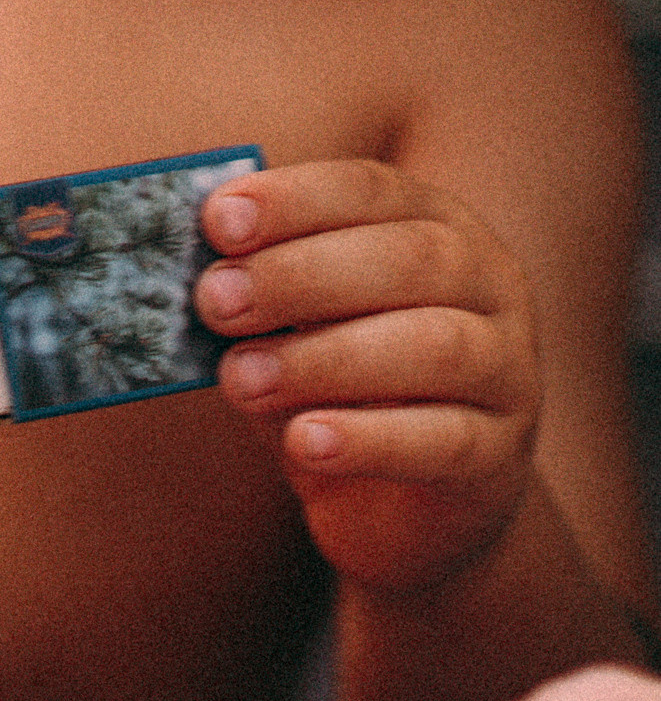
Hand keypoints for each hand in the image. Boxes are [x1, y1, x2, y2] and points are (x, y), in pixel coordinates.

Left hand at [195, 161, 540, 592]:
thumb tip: (192, 268)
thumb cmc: (337, 389)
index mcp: (436, 226)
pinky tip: (304, 441)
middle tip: (216, 301)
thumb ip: (256, 292)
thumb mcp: (291, 328)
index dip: (294, 200)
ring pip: (433, 345)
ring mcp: (508, 371)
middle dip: (300, 275)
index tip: (218, 222)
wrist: (408, 510)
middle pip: (408, 259)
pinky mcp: (501, 457)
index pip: (371, 190)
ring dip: (324, 358)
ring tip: (241, 378)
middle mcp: (488, 285)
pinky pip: (444, 440)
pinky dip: (367, 439)